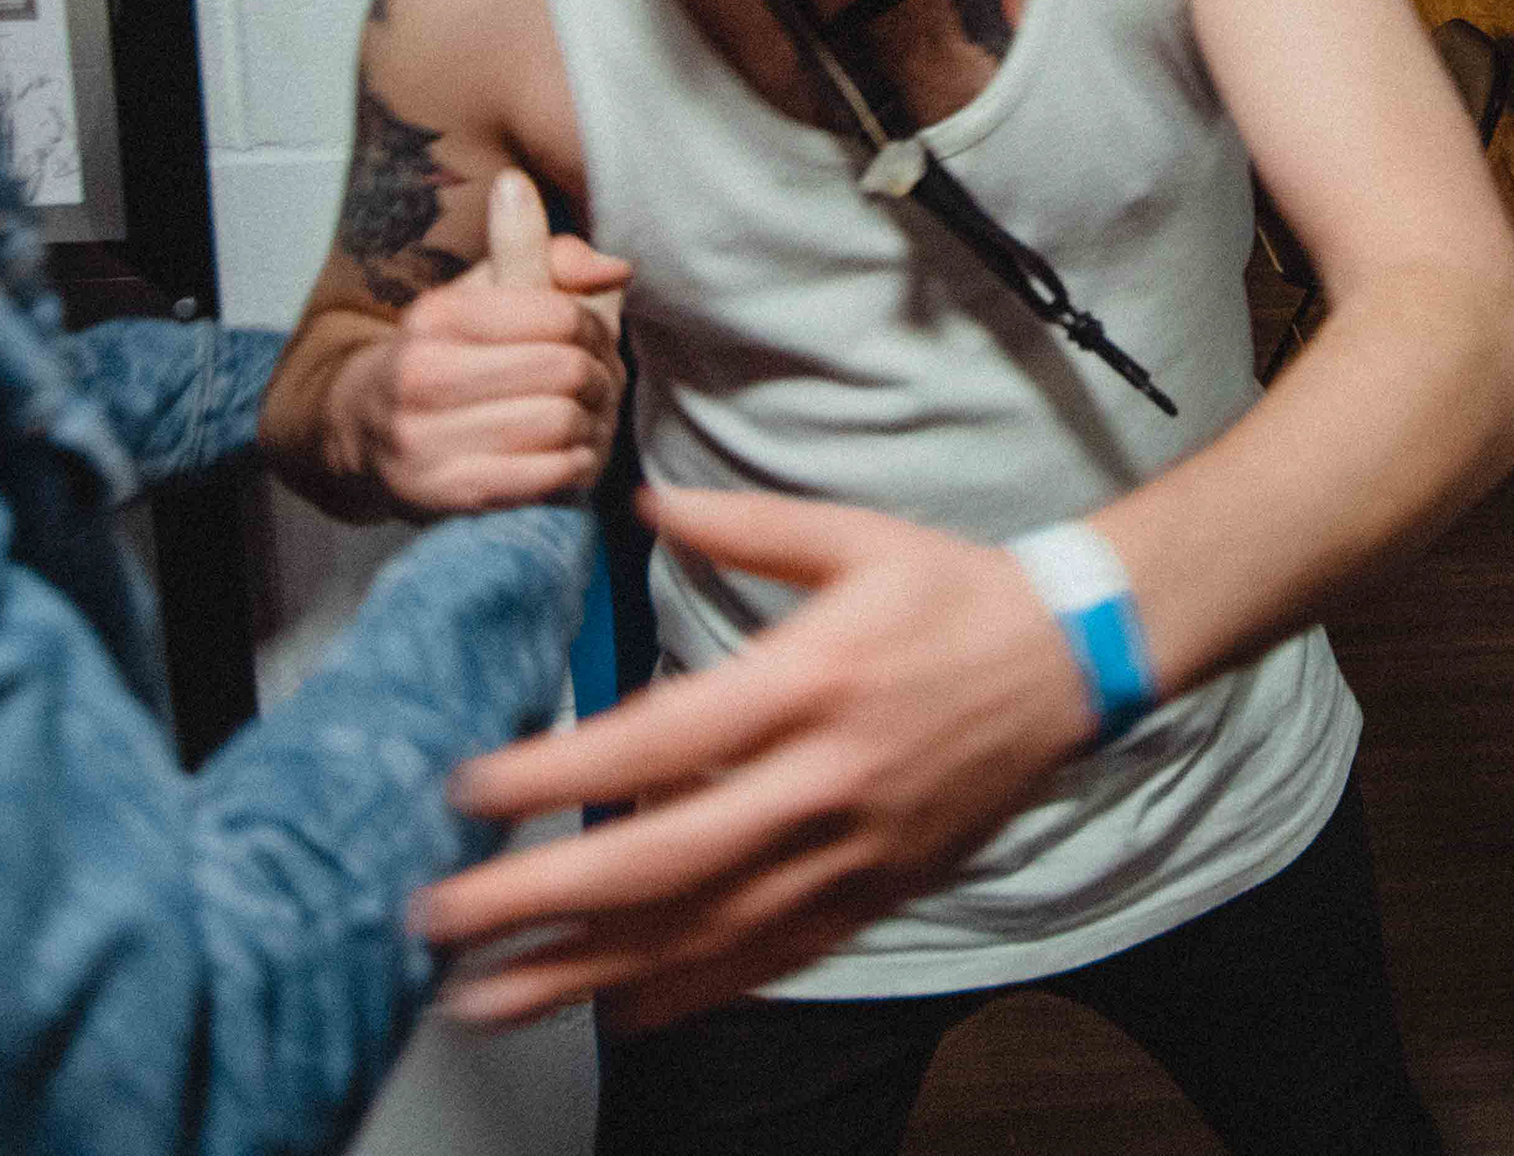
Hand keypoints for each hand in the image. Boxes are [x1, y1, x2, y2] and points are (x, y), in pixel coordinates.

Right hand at [326, 172, 626, 515]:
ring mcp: (426, 440)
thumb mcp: (485, 292)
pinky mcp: (445, 494)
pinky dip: (574, 463)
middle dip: (599, 375)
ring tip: (587, 417)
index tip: (590, 337)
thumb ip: (553, 260)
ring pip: (559, 422)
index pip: (558, 314)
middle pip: (564, 369)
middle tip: (599, 382)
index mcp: (436, 315)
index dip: (592, 326)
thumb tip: (615, 269)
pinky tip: (568, 453)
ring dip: (592, 422)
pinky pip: (544, 476)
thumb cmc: (446, 353)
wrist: (365, 429)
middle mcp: (421, 375)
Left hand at [413, 486, 1102, 1031]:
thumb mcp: (854, 535)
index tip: (474, 792)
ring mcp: (853, 850)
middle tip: (441, 919)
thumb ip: (741, 526)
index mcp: (813, 681)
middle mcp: (827, 780)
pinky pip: (773, 955)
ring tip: (492, 994)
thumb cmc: (956, 594)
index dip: (562, 773)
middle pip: (667, 856)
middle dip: (543, 896)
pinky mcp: (875, 892)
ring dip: (591, 969)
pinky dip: (693, 991)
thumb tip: (644, 504)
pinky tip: (619, 1010)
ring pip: (707, 927)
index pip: (663, 739)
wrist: (1072, 660)